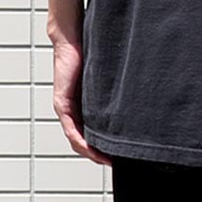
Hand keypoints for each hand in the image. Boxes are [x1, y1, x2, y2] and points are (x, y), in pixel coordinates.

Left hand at [51, 36, 112, 167]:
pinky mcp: (62, 103)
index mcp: (85, 106)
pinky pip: (71, 129)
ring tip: (107, 161)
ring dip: (91, 153)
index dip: (105, 148)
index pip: (94, 134)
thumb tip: (139, 94)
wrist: (72, 38)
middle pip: (85, 142)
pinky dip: (81, 141)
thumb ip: (117, 90)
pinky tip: (92, 149)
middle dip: (100, 155)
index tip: (122, 157)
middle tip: (116, 163)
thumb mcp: (108, 79)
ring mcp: (66, 108)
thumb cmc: (93, 53)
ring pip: (77, 139)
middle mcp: (74, 110)